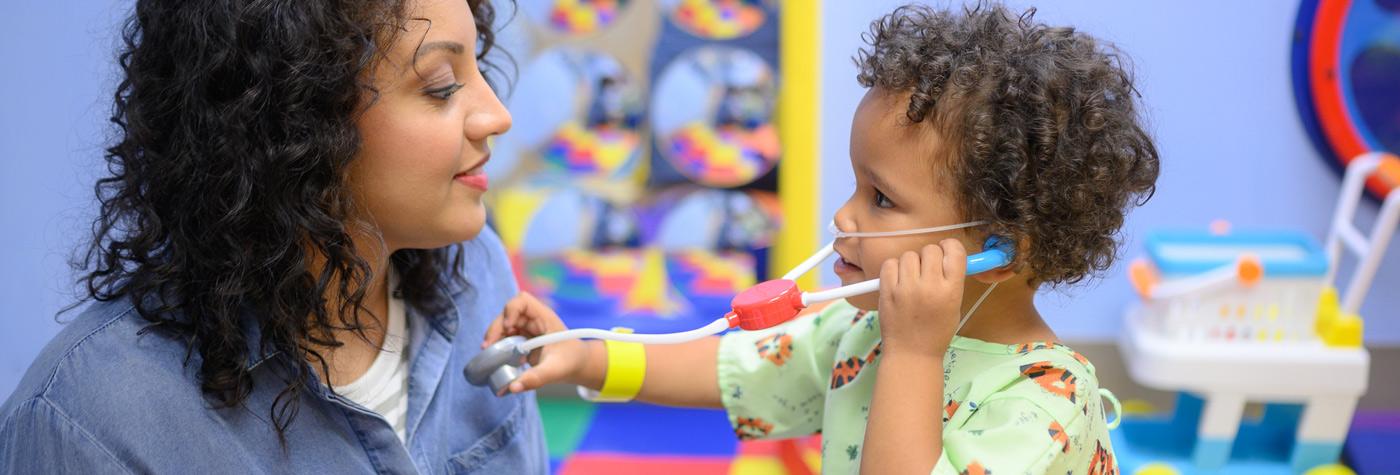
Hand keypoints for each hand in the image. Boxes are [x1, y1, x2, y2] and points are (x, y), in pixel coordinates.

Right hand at [482, 292, 598, 393]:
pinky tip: (497, 359)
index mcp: (544, 318)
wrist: (577, 365)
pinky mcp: (522, 340)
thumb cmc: (571, 362)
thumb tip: (512, 387)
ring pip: (503, 326)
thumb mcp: (555, 370)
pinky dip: (498, 346)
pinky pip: (505, 338)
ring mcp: (526, 329)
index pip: (523, 301)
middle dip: (496, 328)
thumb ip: (535, 378)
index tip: (508, 327)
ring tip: (488, 352)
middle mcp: (533, 320)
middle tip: (487, 346)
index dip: (511, 310)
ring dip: (494, 337)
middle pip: (507, 314)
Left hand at [877, 239, 966, 358]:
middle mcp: (929, 286)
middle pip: (930, 250)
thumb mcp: (954, 306)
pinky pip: (890, 263)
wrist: (911, 354)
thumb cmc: (935, 332)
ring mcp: (906, 288)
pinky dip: (893, 268)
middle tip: (927, 270)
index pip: (954, 252)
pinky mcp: (887, 291)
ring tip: (911, 279)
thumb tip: (948, 256)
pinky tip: (898, 281)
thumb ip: (952, 280)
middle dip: (929, 256)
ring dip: (911, 263)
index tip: (946, 251)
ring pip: (909, 255)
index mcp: (951, 291)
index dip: (950, 247)